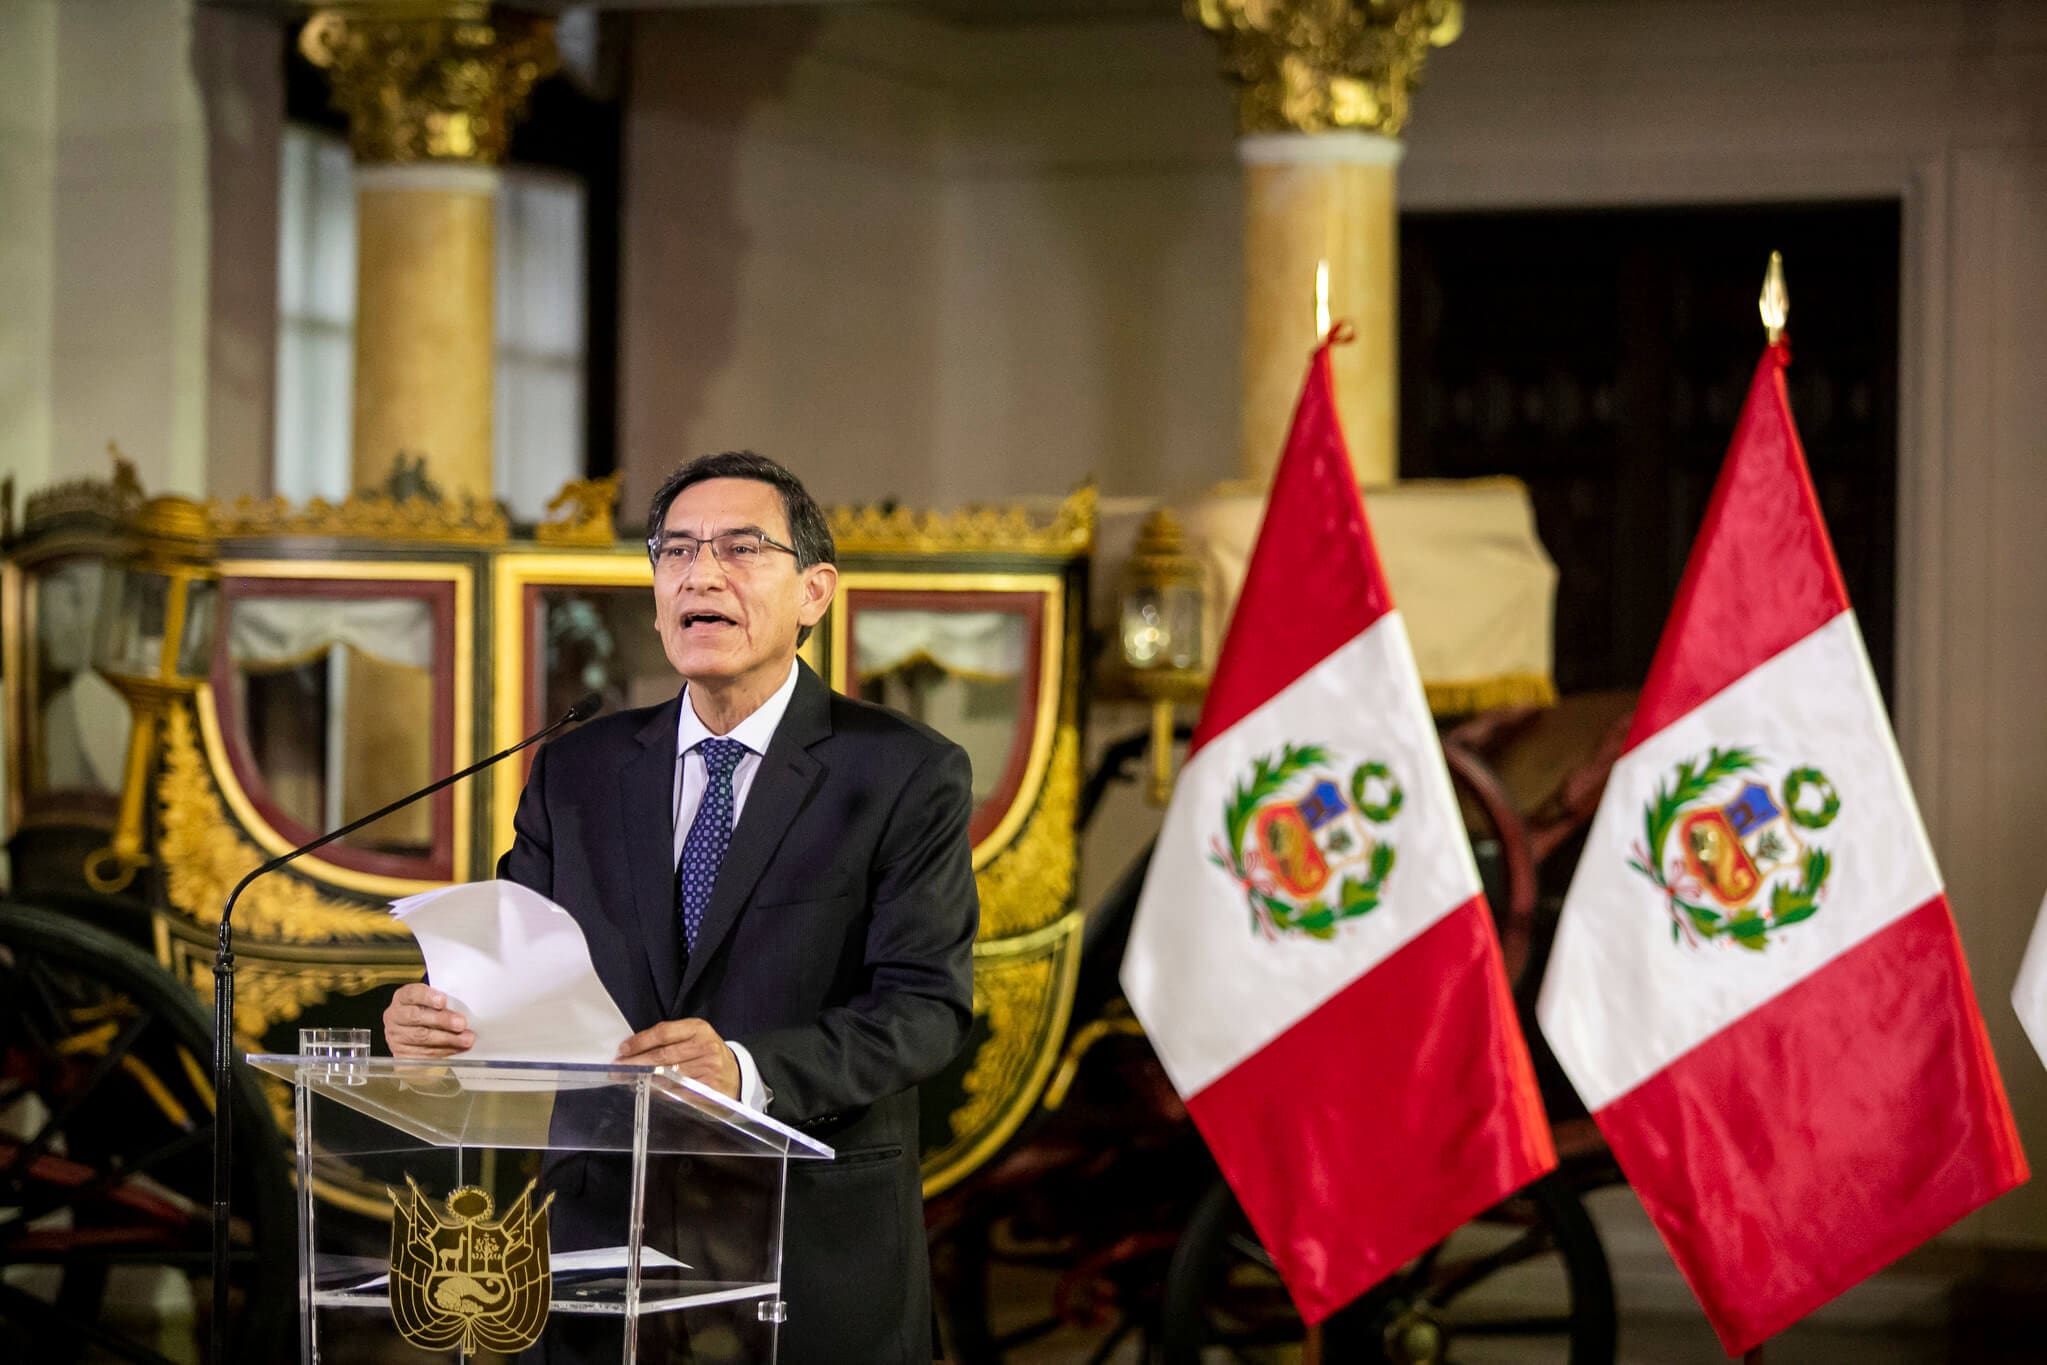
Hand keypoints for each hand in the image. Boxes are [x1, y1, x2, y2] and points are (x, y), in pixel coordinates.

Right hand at [383, 983, 473, 1058]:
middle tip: (461, 1023)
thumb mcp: (430, 1000)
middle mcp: (395, 1016)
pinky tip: (458, 1048)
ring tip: (466, 1039)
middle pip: (416, 1017)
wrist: (408, 1031)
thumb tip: (463, 1008)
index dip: (427, 997)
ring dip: (447, 1039)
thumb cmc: (424, 1011)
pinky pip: (423, 1054)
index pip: (412, 994)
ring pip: (421, 1037)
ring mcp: (396, 1036)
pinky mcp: (401, 1054)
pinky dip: (444, 1051)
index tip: (443, 1000)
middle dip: (442, 1020)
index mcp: (402, 998)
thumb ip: (441, 1001)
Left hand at [615, 1017, 739, 1098]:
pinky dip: (657, 1092)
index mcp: (699, 1029)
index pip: (663, 1032)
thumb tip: (632, 1048)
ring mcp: (707, 1070)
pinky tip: (646, 1090)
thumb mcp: (693, 1037)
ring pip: (667, 1075)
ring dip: (643, 1079)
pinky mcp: (707, 1090)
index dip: (640, 1041)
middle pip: (662, 1055)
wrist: (735, 1074)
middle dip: (636, 1063)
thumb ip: (669, 1038)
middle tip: (617, 1068)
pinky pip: (675, 1092)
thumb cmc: (706, 1053)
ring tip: (626, 1079)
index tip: (623, 1049)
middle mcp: (705, 1047)